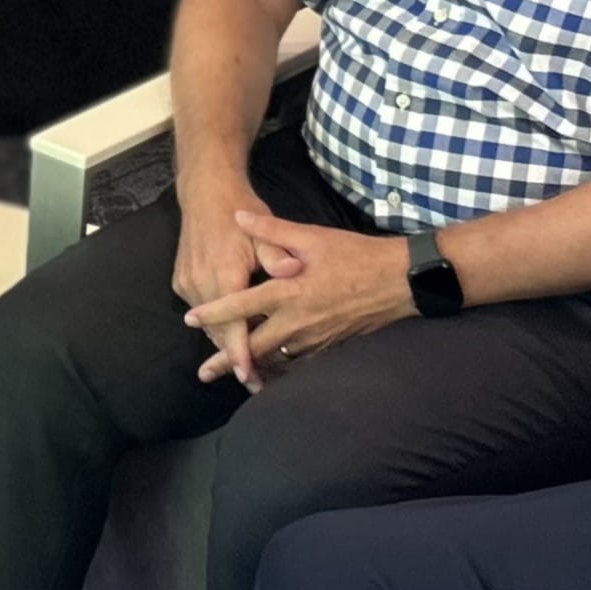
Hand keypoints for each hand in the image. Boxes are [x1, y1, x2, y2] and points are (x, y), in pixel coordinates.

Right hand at [173, 173, 271, 391]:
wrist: (205, 193)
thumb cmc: (240, 210)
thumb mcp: (263, 230)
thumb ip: (277, 255)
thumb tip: (293, 270)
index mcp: (224, 275)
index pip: (232, 325)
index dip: (241, 354)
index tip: (250, 377)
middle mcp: (201, 285)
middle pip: (218, 333)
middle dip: (235, 359)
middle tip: (257, 383)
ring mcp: (188, 284)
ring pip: (208, 325)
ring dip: (225, 344)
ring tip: (246, 368)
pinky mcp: (182, 281)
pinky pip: (201, 311)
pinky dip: (216, 325)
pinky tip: (231, 335)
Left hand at [182, 209, 416, 385]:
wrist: (400, 281)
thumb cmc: (356, 255)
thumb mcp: (312, 236)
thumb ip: (271, 230)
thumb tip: (239, 216)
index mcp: (288, 292)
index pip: (241, 307)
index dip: (214, 314)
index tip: (190, 321)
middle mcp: (297, 321)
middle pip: (253, 347)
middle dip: (227, 360)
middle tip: (203, 372)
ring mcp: (314, 338)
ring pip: (276, 357)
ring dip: (255, 365)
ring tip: (234, 373)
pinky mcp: (330, 346)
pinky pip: (298, 361)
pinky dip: (282, 365)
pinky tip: (273, 367)